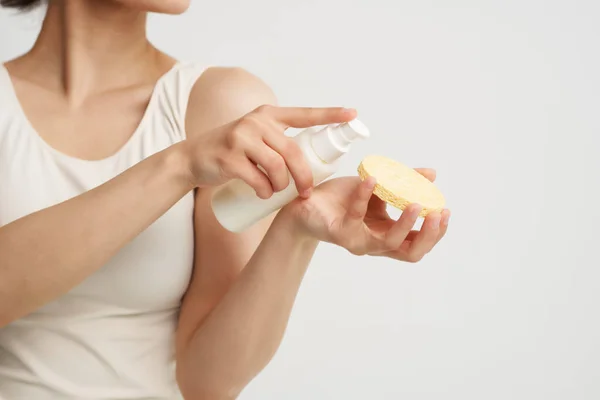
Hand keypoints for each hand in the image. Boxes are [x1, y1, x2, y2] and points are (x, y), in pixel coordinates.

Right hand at [183, 105, 356, 198]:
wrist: (193, 158)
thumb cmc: (232, 151)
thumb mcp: (255, 136)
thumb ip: (277, 141)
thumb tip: (310, 160)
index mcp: (268, 114)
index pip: (304, 114)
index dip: (329, 115)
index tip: (352, 114)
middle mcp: (256, 121)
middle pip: (293, 151)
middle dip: (304, 176)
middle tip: (306, 191)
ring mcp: (241, 137)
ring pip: (277, 167)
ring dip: (281, 186)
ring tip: (275, 192)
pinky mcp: (229, 157)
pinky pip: (257, 179)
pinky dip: (264, 191)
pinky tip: (262, 194)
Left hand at [284, 169, 449, 261]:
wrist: (305, 203)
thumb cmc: (342, 199)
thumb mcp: (378, 187)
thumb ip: (403, 182)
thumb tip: (431, 174)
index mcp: (388, 234)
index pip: (418, 244)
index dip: (436, 233)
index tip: (446, 211)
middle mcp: (375, 243)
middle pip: (411, 253)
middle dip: (429, 235)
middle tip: (438, 214)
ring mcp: (358, 241)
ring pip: (389, 243)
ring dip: (405, 223)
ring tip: (415, 204)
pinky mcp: (339, 232)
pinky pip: (356, 216)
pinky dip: (365, 196)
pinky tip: (372, 180)